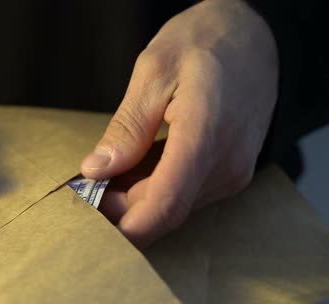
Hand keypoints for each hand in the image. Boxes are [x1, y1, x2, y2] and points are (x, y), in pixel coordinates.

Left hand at [81, 0, 278, 246]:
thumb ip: (127, 128)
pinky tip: (133, 167)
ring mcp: (232, 172)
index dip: (125, 227)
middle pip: (162, 210)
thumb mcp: (154, 72)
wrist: (257, 37)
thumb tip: (96, 170)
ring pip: (172, 205)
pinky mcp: (230, 172)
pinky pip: (185, 193)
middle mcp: (225, 165)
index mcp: (205, 137)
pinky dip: (154, 187)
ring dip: (135, 198)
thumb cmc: (206, 42)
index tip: (90, 227)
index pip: (164, 206)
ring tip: (106, 172)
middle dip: (119, 208)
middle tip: (84, 188)